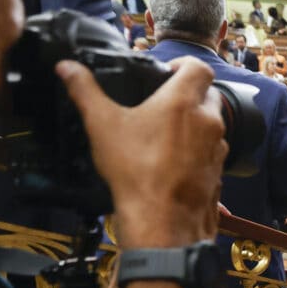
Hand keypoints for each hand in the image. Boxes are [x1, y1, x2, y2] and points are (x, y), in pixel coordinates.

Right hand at [59, 57, 224, 249]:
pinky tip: (174, 163)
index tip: (168, 72)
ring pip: (212, 125)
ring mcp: (218, 149)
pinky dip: (198, 152)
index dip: (184, 65)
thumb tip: (66, 67)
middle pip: (207, 95)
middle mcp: (208, 121)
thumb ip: (85, 92)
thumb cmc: (136, 172)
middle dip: (188, 95)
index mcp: (183, 102)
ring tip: (165, 135)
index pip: (199, 67)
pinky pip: (212, 153)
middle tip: (163, 104)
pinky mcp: (219, 172)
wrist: (163, 222)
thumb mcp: (102, 126)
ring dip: (195, 124)